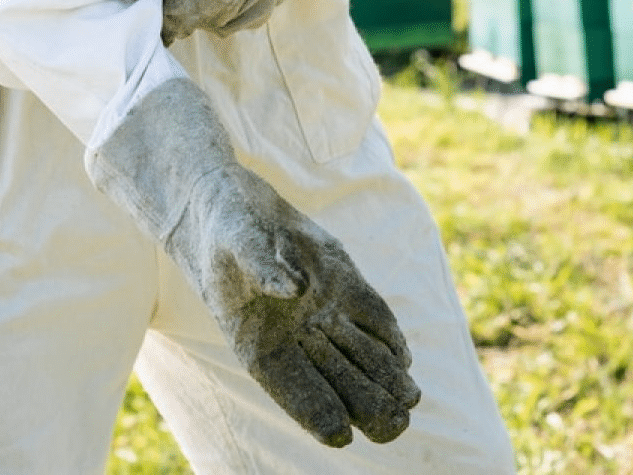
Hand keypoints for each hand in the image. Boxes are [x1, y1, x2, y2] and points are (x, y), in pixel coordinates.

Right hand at [171, 161, 420, 445]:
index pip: (290, 386)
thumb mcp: (235, 238)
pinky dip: (386, 337)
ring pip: (356, 352)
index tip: (340, 433)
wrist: (230, 198)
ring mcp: (319, 309)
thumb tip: (295, 290)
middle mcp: (292, 333)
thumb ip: (261, 265)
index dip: (315, 411)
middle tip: (395, 424)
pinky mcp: (341, 282)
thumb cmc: (223, 222)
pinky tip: (402, 358)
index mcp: (257, 339)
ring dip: (383, 377)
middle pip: (333, 377)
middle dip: (364, 403)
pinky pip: (369, 315)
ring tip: (409, 400)